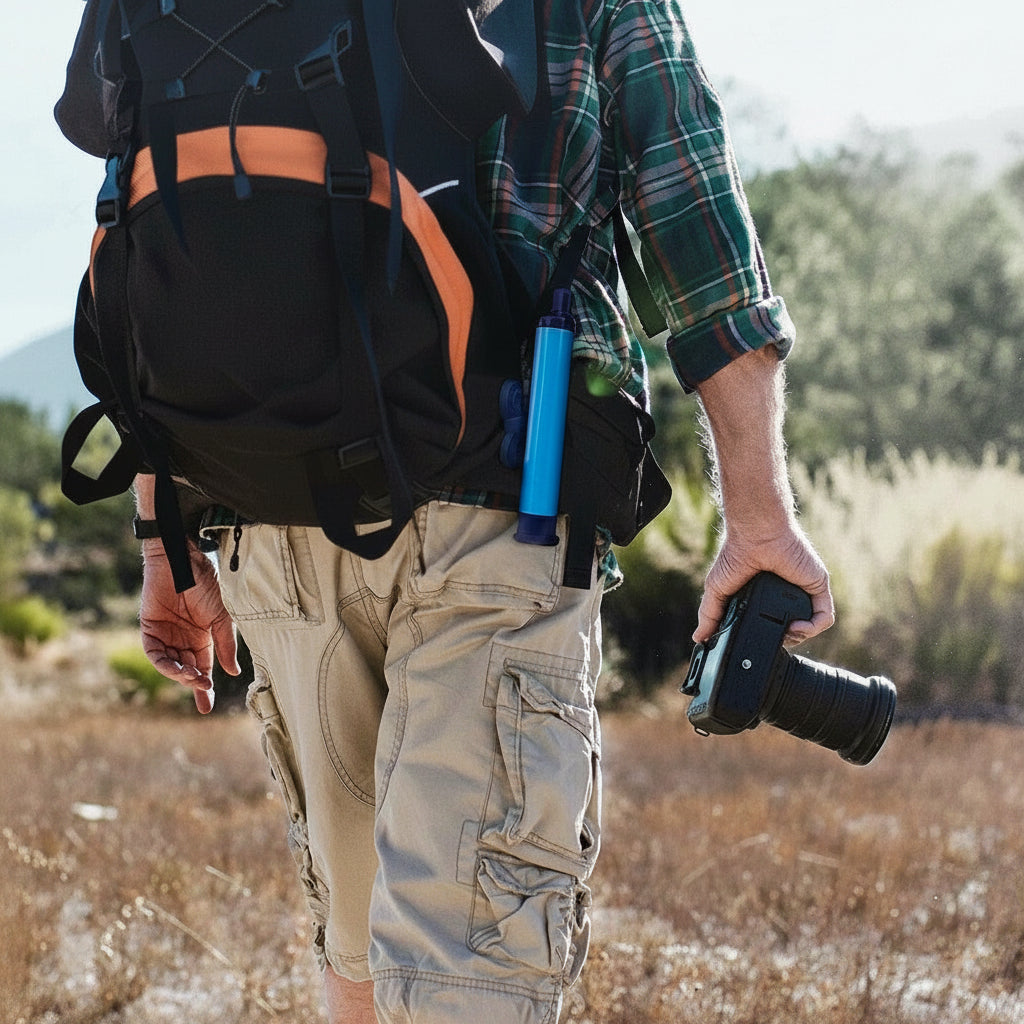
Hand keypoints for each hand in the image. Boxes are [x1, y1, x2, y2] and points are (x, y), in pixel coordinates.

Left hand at [139, 539, 239, 713]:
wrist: (183, 559)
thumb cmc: (207, 583)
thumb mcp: (222, 617)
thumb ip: (225, 644)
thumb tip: (233, 673)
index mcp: (203, 637)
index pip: (204, 668)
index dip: (204, 688)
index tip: (206, 707)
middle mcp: (184, 639)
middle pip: (187, 670)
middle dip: (194, 684)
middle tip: (203, 690)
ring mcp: (166, 635)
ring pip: (170, 665)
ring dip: (181, 674)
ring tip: (193, 677)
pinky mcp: (149, 629)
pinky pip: (155, 653)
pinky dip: (164, 664)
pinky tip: (177, 668)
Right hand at [693, 521, 833, 646]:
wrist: (756, 537)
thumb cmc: (736, 555)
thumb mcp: (717, 590)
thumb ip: (710, 615)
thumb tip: (700, 638)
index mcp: (766, 597)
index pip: (772, 625)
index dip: (767, 637)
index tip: (758, 642)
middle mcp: (787, 595)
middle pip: (793, 630)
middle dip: (784, 640)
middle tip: (772, 637)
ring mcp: (804, 592)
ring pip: (810, 626)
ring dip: (798, 636)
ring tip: (784, 631)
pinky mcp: (817, 587)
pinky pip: (824, 618)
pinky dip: (813, 628)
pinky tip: (796, 625)